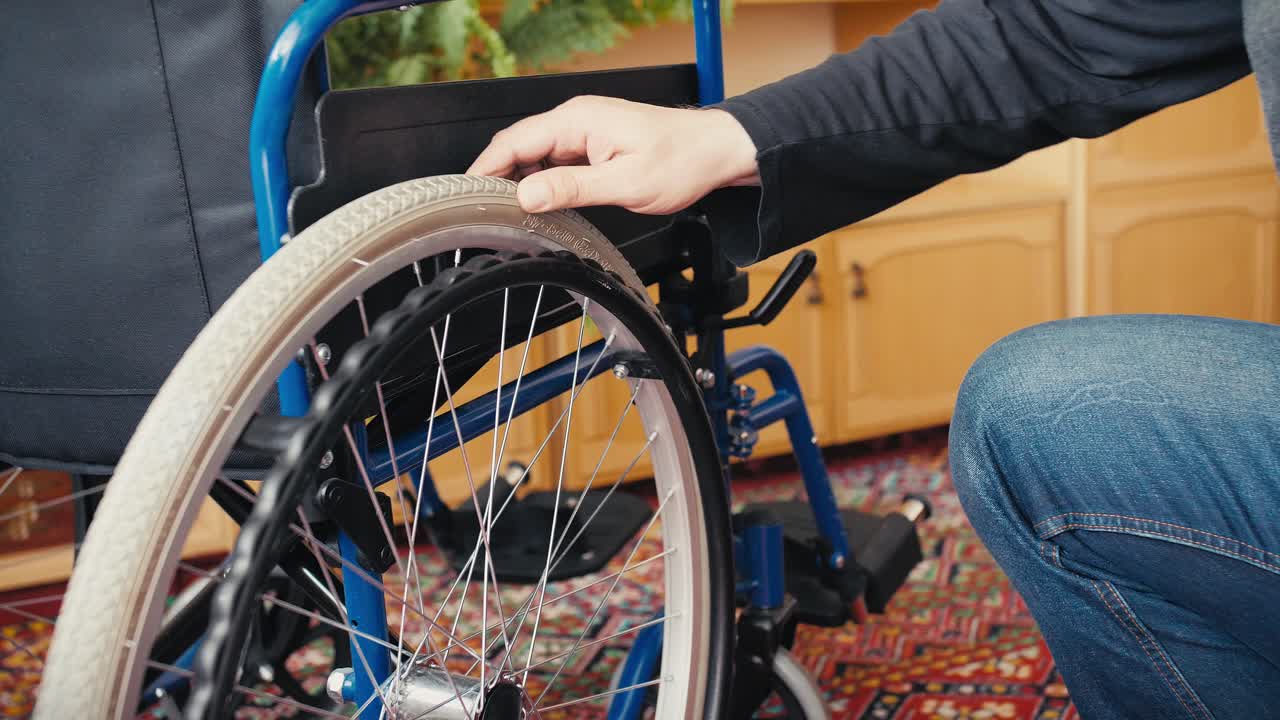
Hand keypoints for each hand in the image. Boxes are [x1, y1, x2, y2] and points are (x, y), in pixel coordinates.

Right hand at [467, 95, 759, 213]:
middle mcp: (576, 120)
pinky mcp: (592, 145)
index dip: (484, 167)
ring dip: (521, 182)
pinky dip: (542, 181)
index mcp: (577, 120)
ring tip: (507, 214)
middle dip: (497, 177)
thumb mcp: (624, 182)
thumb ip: (572, 188)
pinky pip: (555, 161)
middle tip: (481, 212)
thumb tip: (527, 194)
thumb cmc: (681, 161)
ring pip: (535, 156)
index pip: (514, 141)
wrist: (714, 152)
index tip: (465, 194)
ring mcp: (583, 131)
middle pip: (518, 147)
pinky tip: (541, 205)